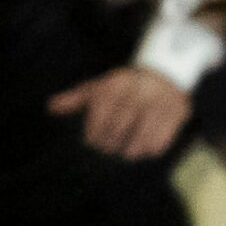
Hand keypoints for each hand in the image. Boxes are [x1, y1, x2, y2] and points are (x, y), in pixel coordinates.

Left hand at [49, 66, 191, 159]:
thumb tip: (50, 107)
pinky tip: (144, 144)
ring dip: (129, 151)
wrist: (165, 74)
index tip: (94, 140)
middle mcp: (136, 96)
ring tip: (126, 148)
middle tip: (109, 146)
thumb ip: (75, 99)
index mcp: (114, 88)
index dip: (94, 138)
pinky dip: (148, 150)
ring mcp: (158, 107)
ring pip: (137, 145)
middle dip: (110, 146)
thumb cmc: (125, 86)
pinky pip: (157, 146)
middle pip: (116, 137)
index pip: (98, 125)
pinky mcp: (175, 117)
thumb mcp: (99, 87)